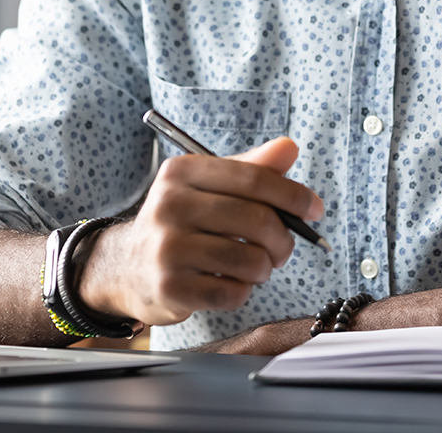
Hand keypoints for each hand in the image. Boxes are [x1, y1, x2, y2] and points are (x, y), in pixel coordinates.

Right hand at [76, 137, 322, 326]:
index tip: (314, 208)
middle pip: (256, 221)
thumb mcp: (208, 185)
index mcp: (182, 172)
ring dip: (264, 268)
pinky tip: (230, 283)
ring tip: (255, 266)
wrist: (126, 265)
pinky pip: (232, 293)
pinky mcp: (170, 288)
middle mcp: (170, 205)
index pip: (252, 178)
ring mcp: (167, 248)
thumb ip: (251, 168)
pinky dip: (242, 292)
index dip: (292, 194)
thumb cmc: (180, 221)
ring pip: (249, 261)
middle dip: (283, 239)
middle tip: (283, 248)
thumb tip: (290, 148)